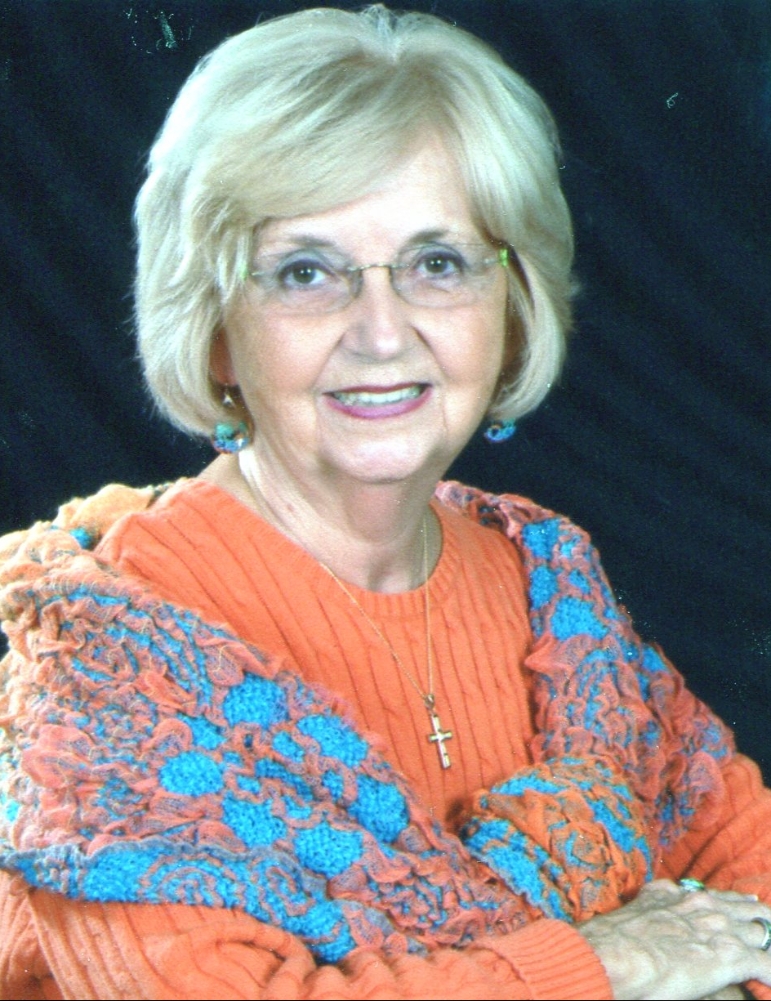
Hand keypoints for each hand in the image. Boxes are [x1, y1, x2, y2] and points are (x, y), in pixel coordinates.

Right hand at [578, 879, 770, 999]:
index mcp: (680, 895)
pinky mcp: (731, 957)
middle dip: (758, 920)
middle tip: (764, 928)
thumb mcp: (636, 908)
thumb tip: (647, 908)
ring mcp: (719, 929)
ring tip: (767, 953)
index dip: (733, 904)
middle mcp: (703, 905)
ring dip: (765, 944)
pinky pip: (767, 964)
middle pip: (745, 909)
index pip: (716, 896)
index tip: (744, 907)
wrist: (618, 953)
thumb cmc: (616, 938)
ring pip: (761, 931)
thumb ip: (651, 903)